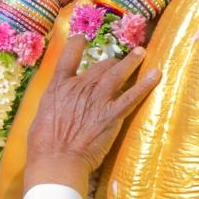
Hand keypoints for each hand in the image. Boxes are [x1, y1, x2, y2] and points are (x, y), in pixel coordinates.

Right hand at [25, 36, 159, 196]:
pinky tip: (156, 74)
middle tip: (119, 61)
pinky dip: (145, 84)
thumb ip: (54, 103)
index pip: (67, 57)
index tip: (82, 38)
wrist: (57, 159)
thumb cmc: (43, 144)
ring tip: (140, 53)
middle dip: (110, 63)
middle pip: (99, 67)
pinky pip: (132, 95)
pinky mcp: (112, 114)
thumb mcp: (42, 115)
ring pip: (117, 74)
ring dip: (130, 61)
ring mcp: (98, 99)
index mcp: (59, 87)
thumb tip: (60, 102)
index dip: (76, 44)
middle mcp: (80, 87)